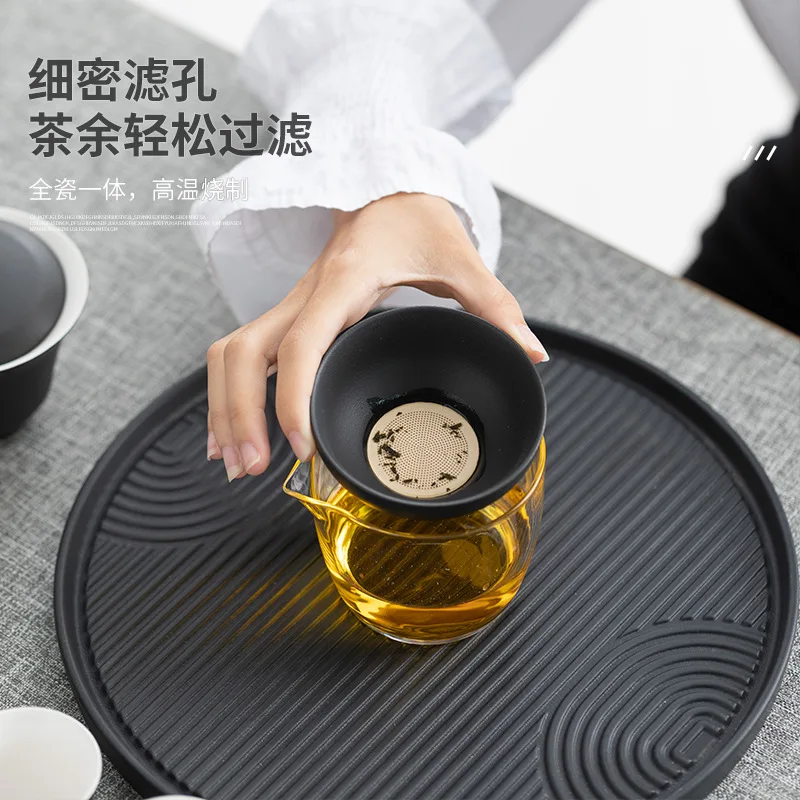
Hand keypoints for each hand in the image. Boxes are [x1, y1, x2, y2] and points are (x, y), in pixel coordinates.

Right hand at [206, 192, 548, 480]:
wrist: (385, 184)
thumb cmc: (417, 218)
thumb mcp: (460, 259)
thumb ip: (495, 307)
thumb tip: (530, 354)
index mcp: (344, 282)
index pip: (302, 344)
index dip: (293, 398)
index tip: (301, 447)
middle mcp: (306, 295)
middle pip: (243, 352)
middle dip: (239, 412)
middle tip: (252, 469)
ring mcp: (292, 304)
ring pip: (231, 353)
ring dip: (225, 406)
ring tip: (234, 463)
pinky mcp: (291, 314)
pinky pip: (244, 353)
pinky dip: (232, 393)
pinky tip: (234, 431)